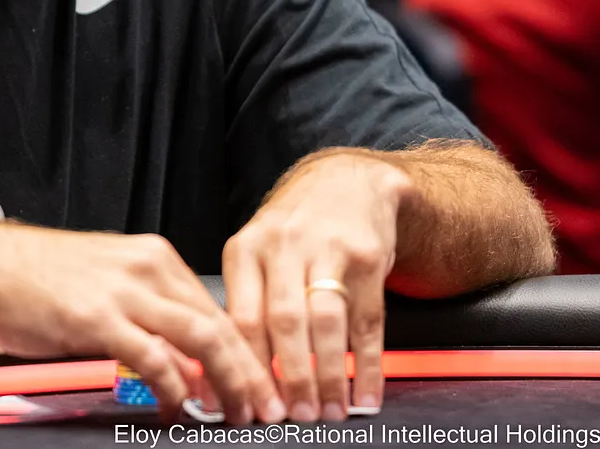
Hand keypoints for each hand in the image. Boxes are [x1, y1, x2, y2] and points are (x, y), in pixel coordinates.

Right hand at [0, 223, 285, 424]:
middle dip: (250, 374)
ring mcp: (123, 292)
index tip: (260, 384)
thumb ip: (147, 311)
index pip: (218, 308)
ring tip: (235, 415)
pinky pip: (154, 359)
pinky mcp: (96, 318)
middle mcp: (146, 268)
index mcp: (153, 258)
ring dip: (228, 384)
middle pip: (220, 325)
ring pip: (201, 339)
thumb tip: (184, 358)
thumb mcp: (105, 281)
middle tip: (264, 410)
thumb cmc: (34, 276)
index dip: (246, 353)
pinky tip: (176, 409)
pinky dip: (174, 390)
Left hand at [223, 151, 413, 422]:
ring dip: (330, 375)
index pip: (241, 316)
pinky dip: (368, 365)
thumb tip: (231, 368)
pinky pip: (369, 321)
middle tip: (294, 417)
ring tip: (329, 412)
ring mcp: (328, 250)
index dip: (247, 366)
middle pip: (285, 321)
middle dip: (291, 377)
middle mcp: (283, 246)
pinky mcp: (368, 258)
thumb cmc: (293, 230)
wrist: (347, 182)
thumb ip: (246, 301)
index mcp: (246, 249)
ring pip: (327, 322)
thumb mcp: (257, 251)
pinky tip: (365, 394)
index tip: (251, 404)